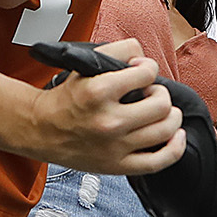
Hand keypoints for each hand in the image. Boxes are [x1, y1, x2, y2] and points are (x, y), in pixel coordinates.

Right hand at [22, 39, 186, 175]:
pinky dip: (175, 147)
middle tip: (149, 93)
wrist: (41, 129)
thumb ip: (118, 51)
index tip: (141, 72)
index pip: (147, 72)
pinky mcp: (117, 165)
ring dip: (170, 115)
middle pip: (161, 102)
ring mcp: (114, 146)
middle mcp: (108, 120)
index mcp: (99, 91)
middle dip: (160, 93)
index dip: (148, 68)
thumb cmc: (66, 98)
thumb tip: (144, 59)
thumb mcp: (85, 65)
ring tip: (159, 111)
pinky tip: (175, 135)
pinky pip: (159, 161)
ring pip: (166, 128)